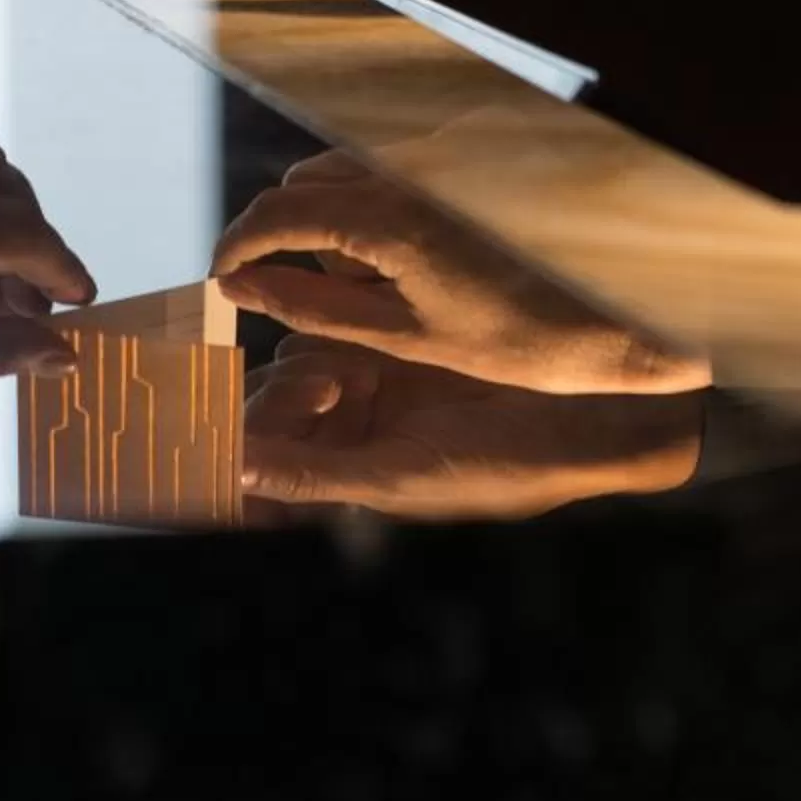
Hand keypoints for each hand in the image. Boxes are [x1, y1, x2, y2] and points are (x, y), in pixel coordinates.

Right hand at [216, 152, 708, 394]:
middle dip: (283, 234)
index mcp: (390, 220)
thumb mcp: (402, 336)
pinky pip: (389, 169)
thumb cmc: (518, 341)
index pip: (278, 213)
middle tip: (293, 292)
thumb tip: (242, 288)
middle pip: (304, 182)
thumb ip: (312, 305)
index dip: (237, 246)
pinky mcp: (466, 156)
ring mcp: (441, 158)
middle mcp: (411, 173)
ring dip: (330, 221)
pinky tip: (407, 259)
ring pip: (344, 172)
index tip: (222, 278)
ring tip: (362, 284)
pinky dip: (374, 208)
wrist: (616, 316)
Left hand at [243, 337, 706, 519]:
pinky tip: (354, 334)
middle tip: (328, 389)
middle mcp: (341, 431)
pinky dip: (328, 321)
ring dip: (307, 361)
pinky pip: (332, 322)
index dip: (254, 435)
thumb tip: (232, 472)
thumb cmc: (490, 472)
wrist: (568, 423)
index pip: (258, 452)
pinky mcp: (388, 343)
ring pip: (295, 356)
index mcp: (336, 474)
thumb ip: (312, 475)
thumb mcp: (397, 478)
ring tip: (348, 376)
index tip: (271, 423)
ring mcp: (364, 384)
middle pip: (268, 399)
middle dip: (279, 394)